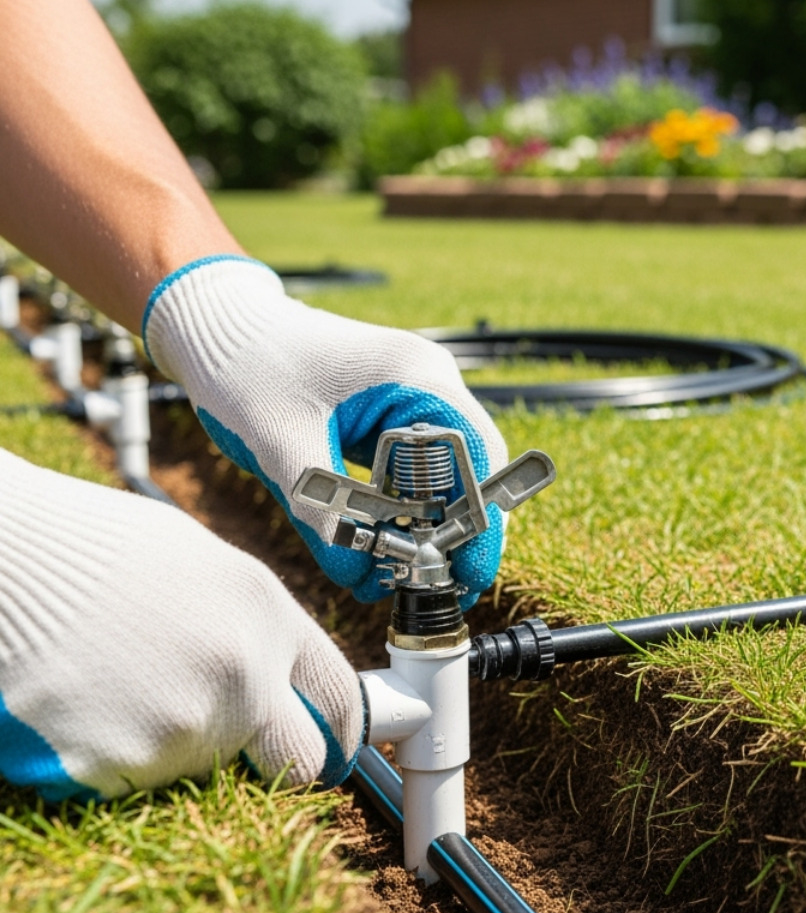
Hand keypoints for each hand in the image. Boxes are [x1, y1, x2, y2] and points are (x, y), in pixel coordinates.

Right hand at [0, 451, 361, 799]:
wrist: (2, 557)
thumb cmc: (94, 549)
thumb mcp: (205, 565)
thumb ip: (258, 626)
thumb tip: (286, 677)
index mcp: (269, 618)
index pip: (341, 701)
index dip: (339, 734)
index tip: (331, 750)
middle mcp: (243, 677)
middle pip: (296, 762)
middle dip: (273, 762)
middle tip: (225, 739)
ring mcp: (183, 726)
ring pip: (203, 770)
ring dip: (173, 746)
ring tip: (118, 686)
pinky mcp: (117, 765)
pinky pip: (133, 783)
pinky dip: (112, 758)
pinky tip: (82, 707)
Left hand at [143, 256, 508, 604]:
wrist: (217, 325)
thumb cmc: (246, 363)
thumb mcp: (280, 441)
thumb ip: (319, 510)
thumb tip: (355, 574)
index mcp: (416, 376)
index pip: (477, 454)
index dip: (480, 517)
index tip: (468, 569)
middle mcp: (427, 384)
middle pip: (471, 469)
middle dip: (457, 531)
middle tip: (441, 585)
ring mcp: (412, 398)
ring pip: (445, 475)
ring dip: (430, 526)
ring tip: (406, 575)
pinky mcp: (391, 416)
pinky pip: (414, 472)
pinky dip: (405, 510)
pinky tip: (384, 544)